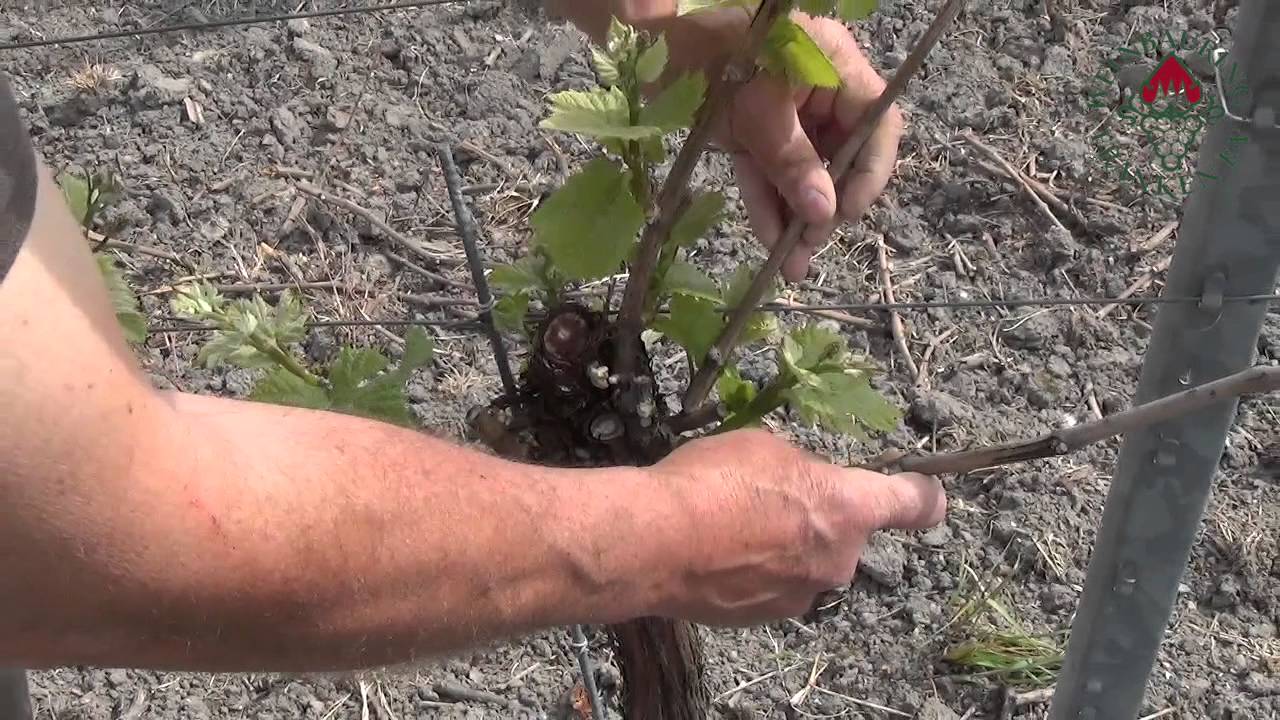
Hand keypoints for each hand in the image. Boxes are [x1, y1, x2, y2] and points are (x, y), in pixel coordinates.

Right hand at [649, 429, 943, 625]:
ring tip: (729, 525)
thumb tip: (802, 482)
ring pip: (807, 563)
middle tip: (769, 497)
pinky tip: (716, 551)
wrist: (654, 544)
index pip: (914, 503)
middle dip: (817, 518)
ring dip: (783, 547)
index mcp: (849, 508)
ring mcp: (802, 595)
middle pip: (846, 535)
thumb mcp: (765, 446)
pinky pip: (773, 586)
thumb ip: (801, 468)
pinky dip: (754, 571)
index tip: (924, 491)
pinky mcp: (765, 618)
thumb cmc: (712, 483)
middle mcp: (838, 560)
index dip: (924, 494)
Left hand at [722, 13, 903, 280]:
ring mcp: (786, 110)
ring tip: (791, 263)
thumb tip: (823, 213)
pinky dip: (767, 201)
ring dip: (795, 215)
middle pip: (839, 153)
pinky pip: (769, 169)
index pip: (877, 122)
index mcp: (834, 64)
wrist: (654, 53)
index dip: (870, 171)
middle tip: (811, 243)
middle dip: (824, 204)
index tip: (848, 212)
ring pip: (801, 169)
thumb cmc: (715, 63)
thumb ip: (792, 162)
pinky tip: (769, 239)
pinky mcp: (754, 129)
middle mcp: (818, 88)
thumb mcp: (758, 114)